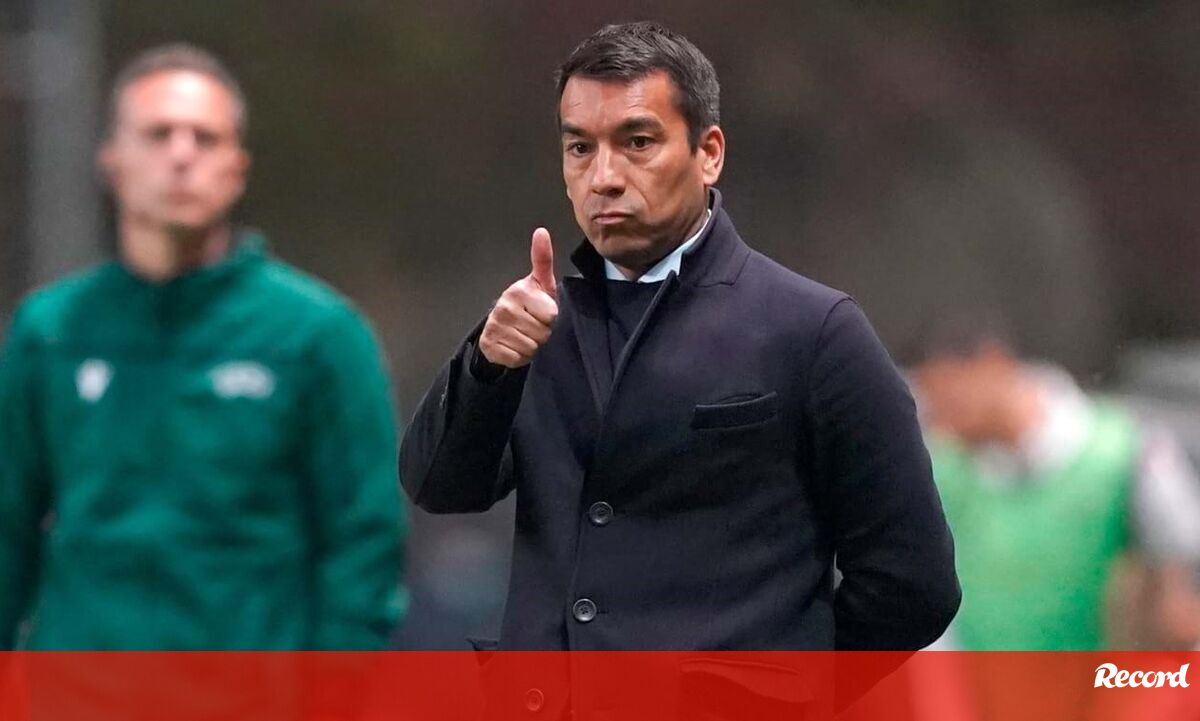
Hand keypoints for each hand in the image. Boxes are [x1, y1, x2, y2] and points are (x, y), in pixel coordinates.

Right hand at [478, 227, 558, 367]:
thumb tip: (541, 232)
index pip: (551, 314)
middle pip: (543, 333)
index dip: (550, 317)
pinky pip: (518, 358)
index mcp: (518, 291)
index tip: (541, 311)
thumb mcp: (540, 283)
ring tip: (524, 333)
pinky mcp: (490, 346)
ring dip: (532, 345)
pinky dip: (520, 357)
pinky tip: (514, 344)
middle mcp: (504, 307)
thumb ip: (543, 259)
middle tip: (532, 324)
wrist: (503, 328)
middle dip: (542, 332)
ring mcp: (495, 327)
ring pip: (531, 347)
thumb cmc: (528, 304)